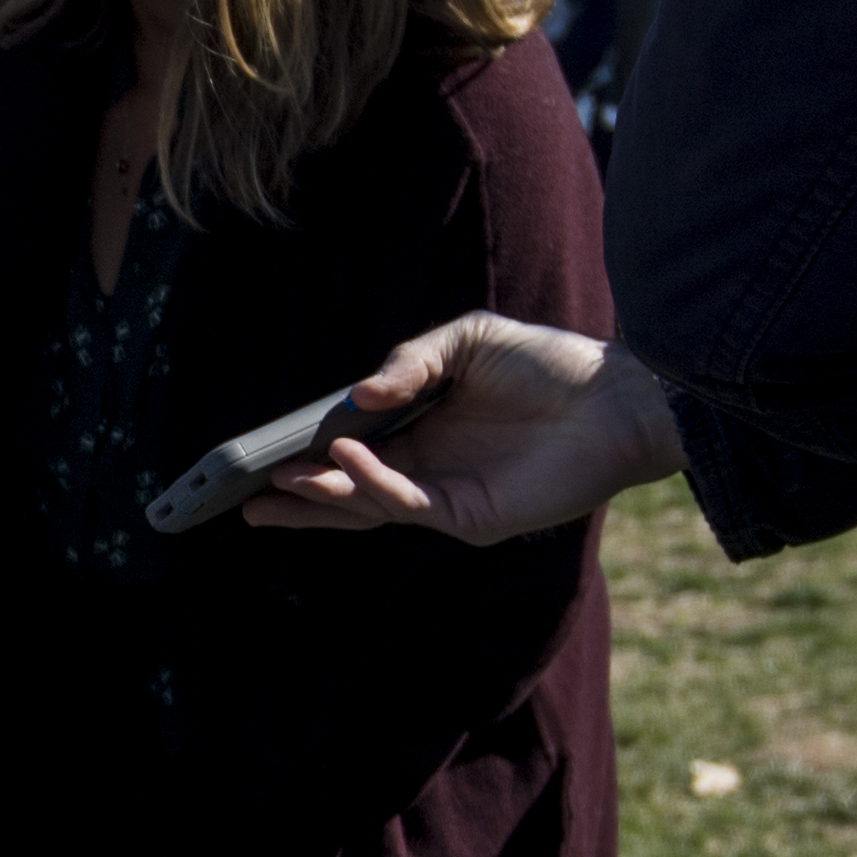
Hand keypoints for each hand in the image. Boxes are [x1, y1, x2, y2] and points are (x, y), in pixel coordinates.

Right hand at [240, 313, 682, 543]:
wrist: (618, 395)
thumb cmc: (549, 364)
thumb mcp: (465, 340)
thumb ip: (408, 363)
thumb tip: (356, 398)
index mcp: (422, 433)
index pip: (350, 453)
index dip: (304, 457)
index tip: (256, 458)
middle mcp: (428, 470)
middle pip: (346, 495)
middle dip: (293, 500)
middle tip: (238, 500)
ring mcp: (448, 497)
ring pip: (367, 506)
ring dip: (320, 495)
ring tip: (278, 480)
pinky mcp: (473, 516)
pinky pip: (407, 503)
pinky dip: (370, 482)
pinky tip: (341, 458)